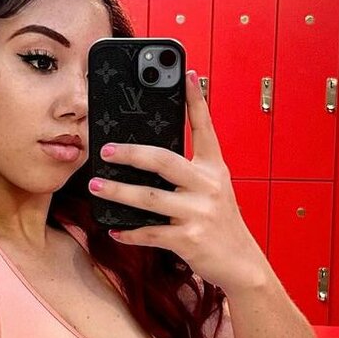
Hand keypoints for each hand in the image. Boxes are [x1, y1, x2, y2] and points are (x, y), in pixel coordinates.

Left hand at [87, 70, 268, 293]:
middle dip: (130, 153)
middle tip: (105, 150)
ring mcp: (198, 213)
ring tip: (96, 186)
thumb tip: (149, 157)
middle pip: (163, 161)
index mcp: (215, 169)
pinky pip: (150, 233)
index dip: (196, 100)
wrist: (242, 264)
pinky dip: (129, 232)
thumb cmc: (220, 224)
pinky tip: (114, 230)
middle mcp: (208, 186)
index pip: (204, 128)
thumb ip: (191, 172)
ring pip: (148, 198)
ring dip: (117, 193)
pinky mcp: (189, 239)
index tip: (186, 73)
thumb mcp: (215, 190)